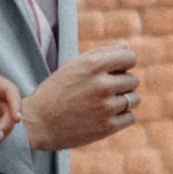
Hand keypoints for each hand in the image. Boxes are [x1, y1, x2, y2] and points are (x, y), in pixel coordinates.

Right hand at [20, 39, 141, 152]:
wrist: (38, 122)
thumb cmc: (56, 91)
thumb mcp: (74, 66)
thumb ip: (101, 53)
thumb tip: (126, 46)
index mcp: (93, 65)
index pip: (130, 57)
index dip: (125, 64)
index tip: (115, 71)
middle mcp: (102, 84)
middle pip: (134, 79)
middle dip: (123, 83)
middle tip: (105, 91)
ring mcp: (105, 106)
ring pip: (134, 99)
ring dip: (125, 100)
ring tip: (106, 103)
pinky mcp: (107, 126)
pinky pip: (130, 117)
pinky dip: (122, 117)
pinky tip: (105, 116)